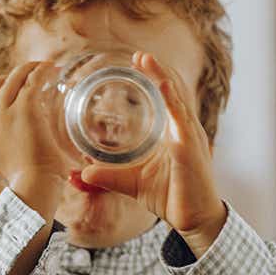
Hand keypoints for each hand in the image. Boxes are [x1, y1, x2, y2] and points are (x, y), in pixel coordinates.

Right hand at [0, 61, 69, 216]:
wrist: (34, 186)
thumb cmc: (23, 181)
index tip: (2, 93)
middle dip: (8, 77)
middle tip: (28, 76)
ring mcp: (5, 113)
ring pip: (13, 78)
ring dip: (28, 68)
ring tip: (44, 67)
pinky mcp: (25, 109)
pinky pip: (32, 81)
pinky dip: (42, 71)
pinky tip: (52, 69)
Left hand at [79, 52, 227, 255]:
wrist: (194, 219)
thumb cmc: (171, 198)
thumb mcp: (132, 184)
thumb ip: (108, 176)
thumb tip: (81, 172)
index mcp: (174, 133)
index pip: (166, 98)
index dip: (154, 78)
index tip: (137, 63)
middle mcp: (184, 130)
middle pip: (172, 91)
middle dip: (157, 70)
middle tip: (138, 54)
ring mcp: (189, 137)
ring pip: (176, 97)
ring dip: (162, 76)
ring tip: (147, 59)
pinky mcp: (189, 147)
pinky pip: (181, 118)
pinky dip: (172, 99)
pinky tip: (162, 84)